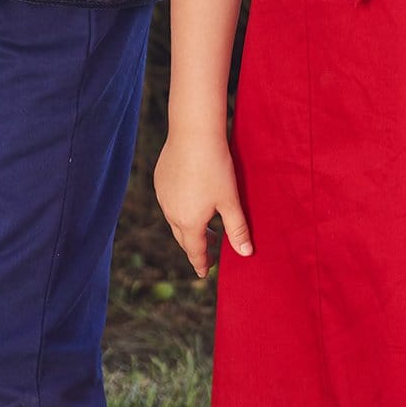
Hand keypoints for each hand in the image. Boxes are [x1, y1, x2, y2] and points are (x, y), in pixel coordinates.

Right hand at [154, 129, 252, 279]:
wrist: (193, 134)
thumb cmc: (216, 168)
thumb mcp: (230, 201)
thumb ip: (238, 229)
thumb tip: (246, 254)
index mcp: (189, 222)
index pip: (195, 251)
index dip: (201, 263)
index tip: (204, 273)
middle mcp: (171, 213)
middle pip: (183, 238)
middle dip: (197, 246)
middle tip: (211, 250)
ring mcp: (163, 197)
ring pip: (175, 220)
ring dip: (189, 227)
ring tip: (206, 224)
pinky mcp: (159, 181)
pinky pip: (169, 202)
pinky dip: (181, 208)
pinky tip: (192, 199)